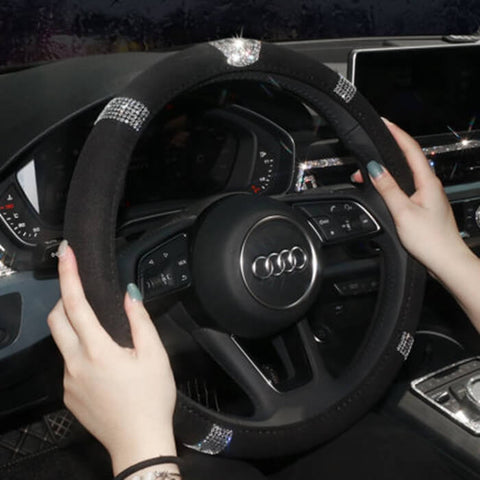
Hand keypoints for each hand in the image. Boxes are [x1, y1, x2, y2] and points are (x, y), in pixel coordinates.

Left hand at [47, 241, 177, 474]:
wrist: (139, 442)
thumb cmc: (151, 399)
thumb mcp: (154, 355)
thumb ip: (139, 320)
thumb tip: (130, 294)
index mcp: (98, 350)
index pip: (75, 303)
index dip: (69, 275)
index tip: (66, 254)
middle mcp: (76, 364)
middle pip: (56, 319)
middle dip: (65, 300)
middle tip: (85, 296)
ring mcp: (68, 381)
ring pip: (63, 343)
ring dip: (76, 331)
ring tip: (106, 341)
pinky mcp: (68, 395)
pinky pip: (68, 365)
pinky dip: (80, 354)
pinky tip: (104, 367)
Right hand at [358, 119, 470, 275]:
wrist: (446, 261)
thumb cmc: (431, 240)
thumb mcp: (403, 212)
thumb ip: (388, 188)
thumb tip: (374, 169)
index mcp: (427, 182)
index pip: (410, 149)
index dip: (396, 133)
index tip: (384, 123)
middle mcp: (429, 186)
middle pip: (406, 160)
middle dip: (384, 154)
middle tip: (362, 159)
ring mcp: (427, 196)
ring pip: (404, 175)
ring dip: (385, 172)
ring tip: (365, 175)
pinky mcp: (423, 207)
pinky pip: (405, 188)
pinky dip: (390, 184)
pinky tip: (382, 190)